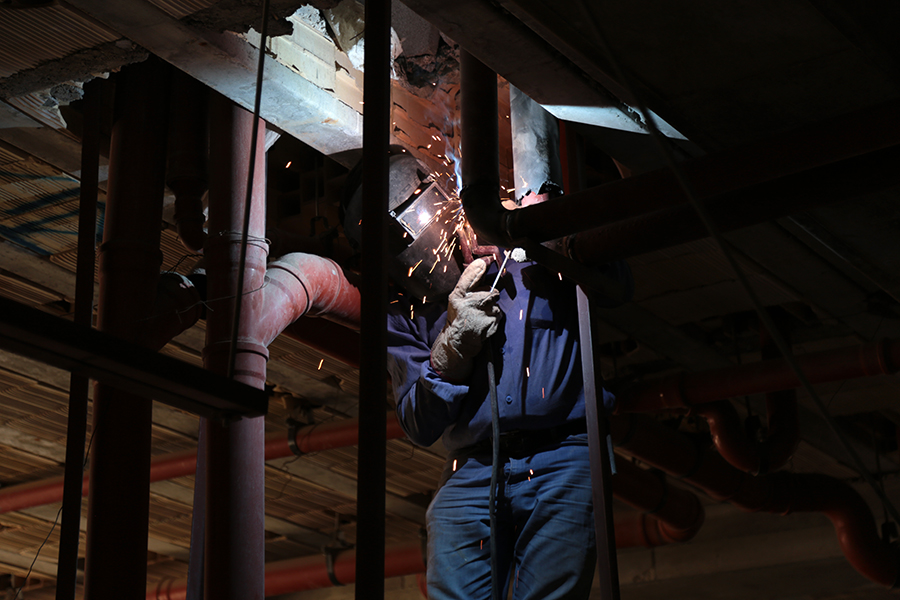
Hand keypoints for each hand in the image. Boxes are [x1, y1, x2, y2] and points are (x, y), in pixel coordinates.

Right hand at [431, 259, 502, 381]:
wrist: (458, 342)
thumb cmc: (458, 317)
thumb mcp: (457, 299)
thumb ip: (468, 282)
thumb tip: (481, 263)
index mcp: (458, 295)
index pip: (470, 276)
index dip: (479, 267)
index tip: (486, 261)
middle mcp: (468, 302)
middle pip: (492, 292)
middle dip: (491, 297)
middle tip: (482, 305)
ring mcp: (480, 313)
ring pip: (496, 304)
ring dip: (492, 309)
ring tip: (481, 317)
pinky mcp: (490, 323)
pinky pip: (498, 315)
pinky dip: (494, 318)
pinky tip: (484, 323)